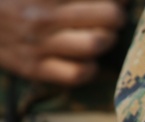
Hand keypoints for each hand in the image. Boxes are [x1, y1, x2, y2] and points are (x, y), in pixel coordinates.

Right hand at [0, 0, 126, 85]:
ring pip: (96, 44)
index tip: (115, 0)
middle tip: (108, 17)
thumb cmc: (11, 0)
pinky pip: (77, 74)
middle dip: (115, 16)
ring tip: (99, 37)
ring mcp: (38, 43)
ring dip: (106, 40)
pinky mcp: (33, 67)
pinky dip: (89, 69)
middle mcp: (44, 16)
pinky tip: (87, 60)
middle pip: (110, 16)